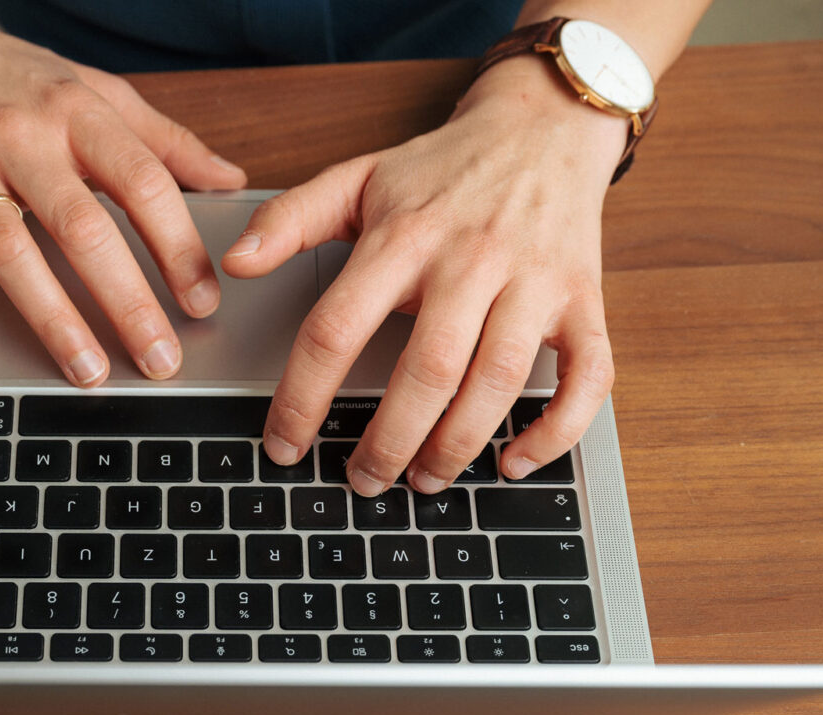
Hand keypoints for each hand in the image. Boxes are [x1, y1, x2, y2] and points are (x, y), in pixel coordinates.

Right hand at [0, 0, 245, 388]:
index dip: (177, 246)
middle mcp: (19, 137)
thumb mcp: (94, 90)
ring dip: (51, 319)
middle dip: (128, 301)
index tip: (201, 301)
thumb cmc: (8, 73)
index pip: (141, 184)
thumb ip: (163, 141)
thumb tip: (230, 181)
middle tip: (160, 358)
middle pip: (82, 227)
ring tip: (87, 371)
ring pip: (9, 250)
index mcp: (75, 113)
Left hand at [222, 57, 624, 494]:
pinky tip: (515, 462)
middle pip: (426, 369)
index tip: (285, 445)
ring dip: (458, 445)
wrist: (545, 126)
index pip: (338, 328)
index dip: (303, 397)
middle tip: (362, 481)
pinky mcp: (584, 302)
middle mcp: (472, 259)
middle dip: (388, 441)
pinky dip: (555, 430)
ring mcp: (535, 282)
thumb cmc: (445, 166)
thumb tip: (234, 261)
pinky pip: (587, 377)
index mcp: (406, 236)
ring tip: (424, 480)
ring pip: (499, 381)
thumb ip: (291, 218)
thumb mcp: (359, 177)